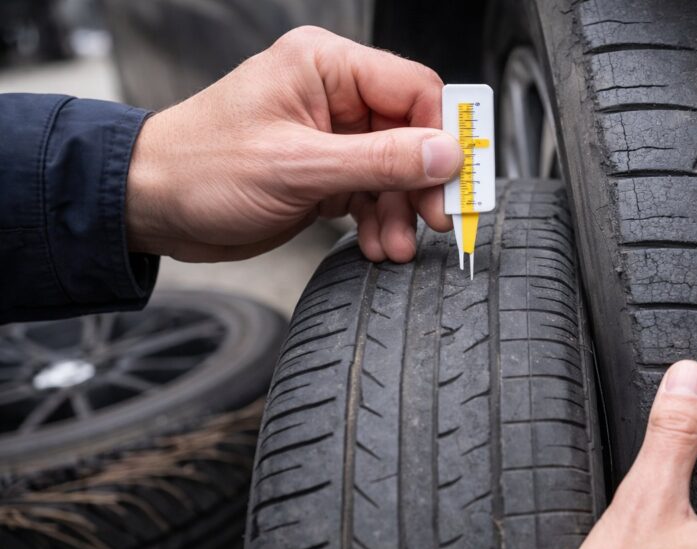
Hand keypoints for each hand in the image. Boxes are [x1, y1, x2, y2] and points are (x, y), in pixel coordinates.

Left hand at [125, 26, 461, 262]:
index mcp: (326, 66)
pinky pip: (372, 193)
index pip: (415, 91)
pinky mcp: (325, 171)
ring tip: (397, 245)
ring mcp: (331, 135)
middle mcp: (333, 95)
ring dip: (401, 211)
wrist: (152, 207)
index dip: (442, 136)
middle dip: (422, 183)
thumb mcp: (298, 167)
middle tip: (434, 221)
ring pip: (396, 170)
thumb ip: (379, 161)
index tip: (455, 181)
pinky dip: (381, 220)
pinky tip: (379, 243)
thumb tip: (445, 155)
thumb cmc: (201, 169)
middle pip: (411, 134)